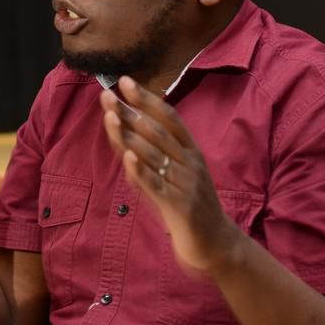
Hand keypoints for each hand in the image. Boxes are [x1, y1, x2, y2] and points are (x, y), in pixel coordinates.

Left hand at [100, 76, 240, 272]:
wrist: (217, 243)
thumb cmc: (191, 207)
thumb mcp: (174, 177)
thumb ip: (152, 159)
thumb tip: (124, 138)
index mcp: (191, 151)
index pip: (168, 117)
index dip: (146, 98)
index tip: (125, 81)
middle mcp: (190, 163)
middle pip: (157, 131)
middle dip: (130, 111)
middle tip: (107, 95)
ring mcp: (186, 183)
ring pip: (154, 153)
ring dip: (129, 134)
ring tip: (110, 116)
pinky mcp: (180, 206)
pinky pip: (157, 185)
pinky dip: (141, 170)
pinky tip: (127, 156)